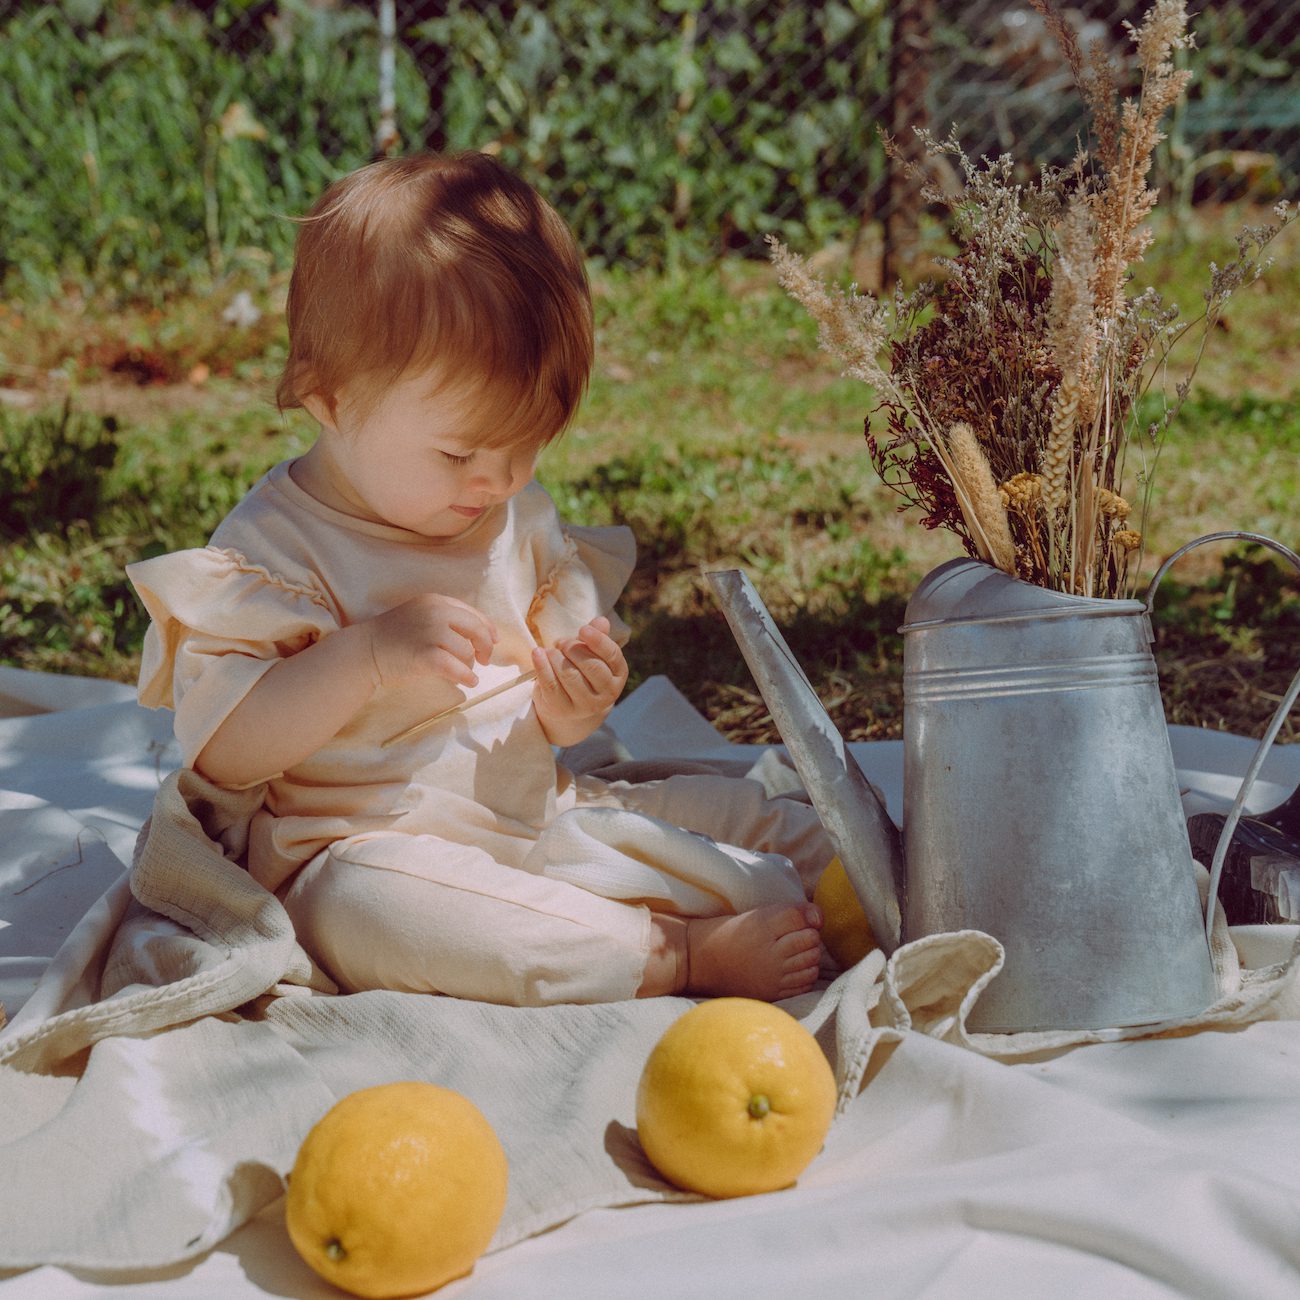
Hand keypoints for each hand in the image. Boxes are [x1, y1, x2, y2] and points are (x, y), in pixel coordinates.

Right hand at [364, 593, 497, 686]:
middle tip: (485, 659)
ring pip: (467, 651)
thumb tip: (478, 634)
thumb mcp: (419, 615)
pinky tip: (469, 682)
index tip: (494, 640)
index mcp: (435, 601)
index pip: (472, 613)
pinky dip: (467, 677)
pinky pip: (458, 668)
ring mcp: (431, 633)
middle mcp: (435, 612)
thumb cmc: (392, 637)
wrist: (365, 651)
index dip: (487, 628)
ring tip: (462, 671)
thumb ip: (444, 618)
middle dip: (485, 646)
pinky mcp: (426, 655)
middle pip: (476, 630)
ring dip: (469, 664)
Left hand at [531, 616, 627, 746]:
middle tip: (562, 643)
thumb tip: (601, 621)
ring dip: (556, 656)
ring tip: (551, 651)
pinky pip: (550, 685)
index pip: (612, 655)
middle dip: (573, 648)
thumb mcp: (592, 654)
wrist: (569, 708)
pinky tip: (537, 653)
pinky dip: (542, 666)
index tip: (583, 629)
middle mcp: (607, 693)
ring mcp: (585, 705)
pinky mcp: (562, 709)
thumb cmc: (582, 672)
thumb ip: (597, 637)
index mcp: (618, 674)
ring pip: (569, 674)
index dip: (598, 640)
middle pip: (591, 665)